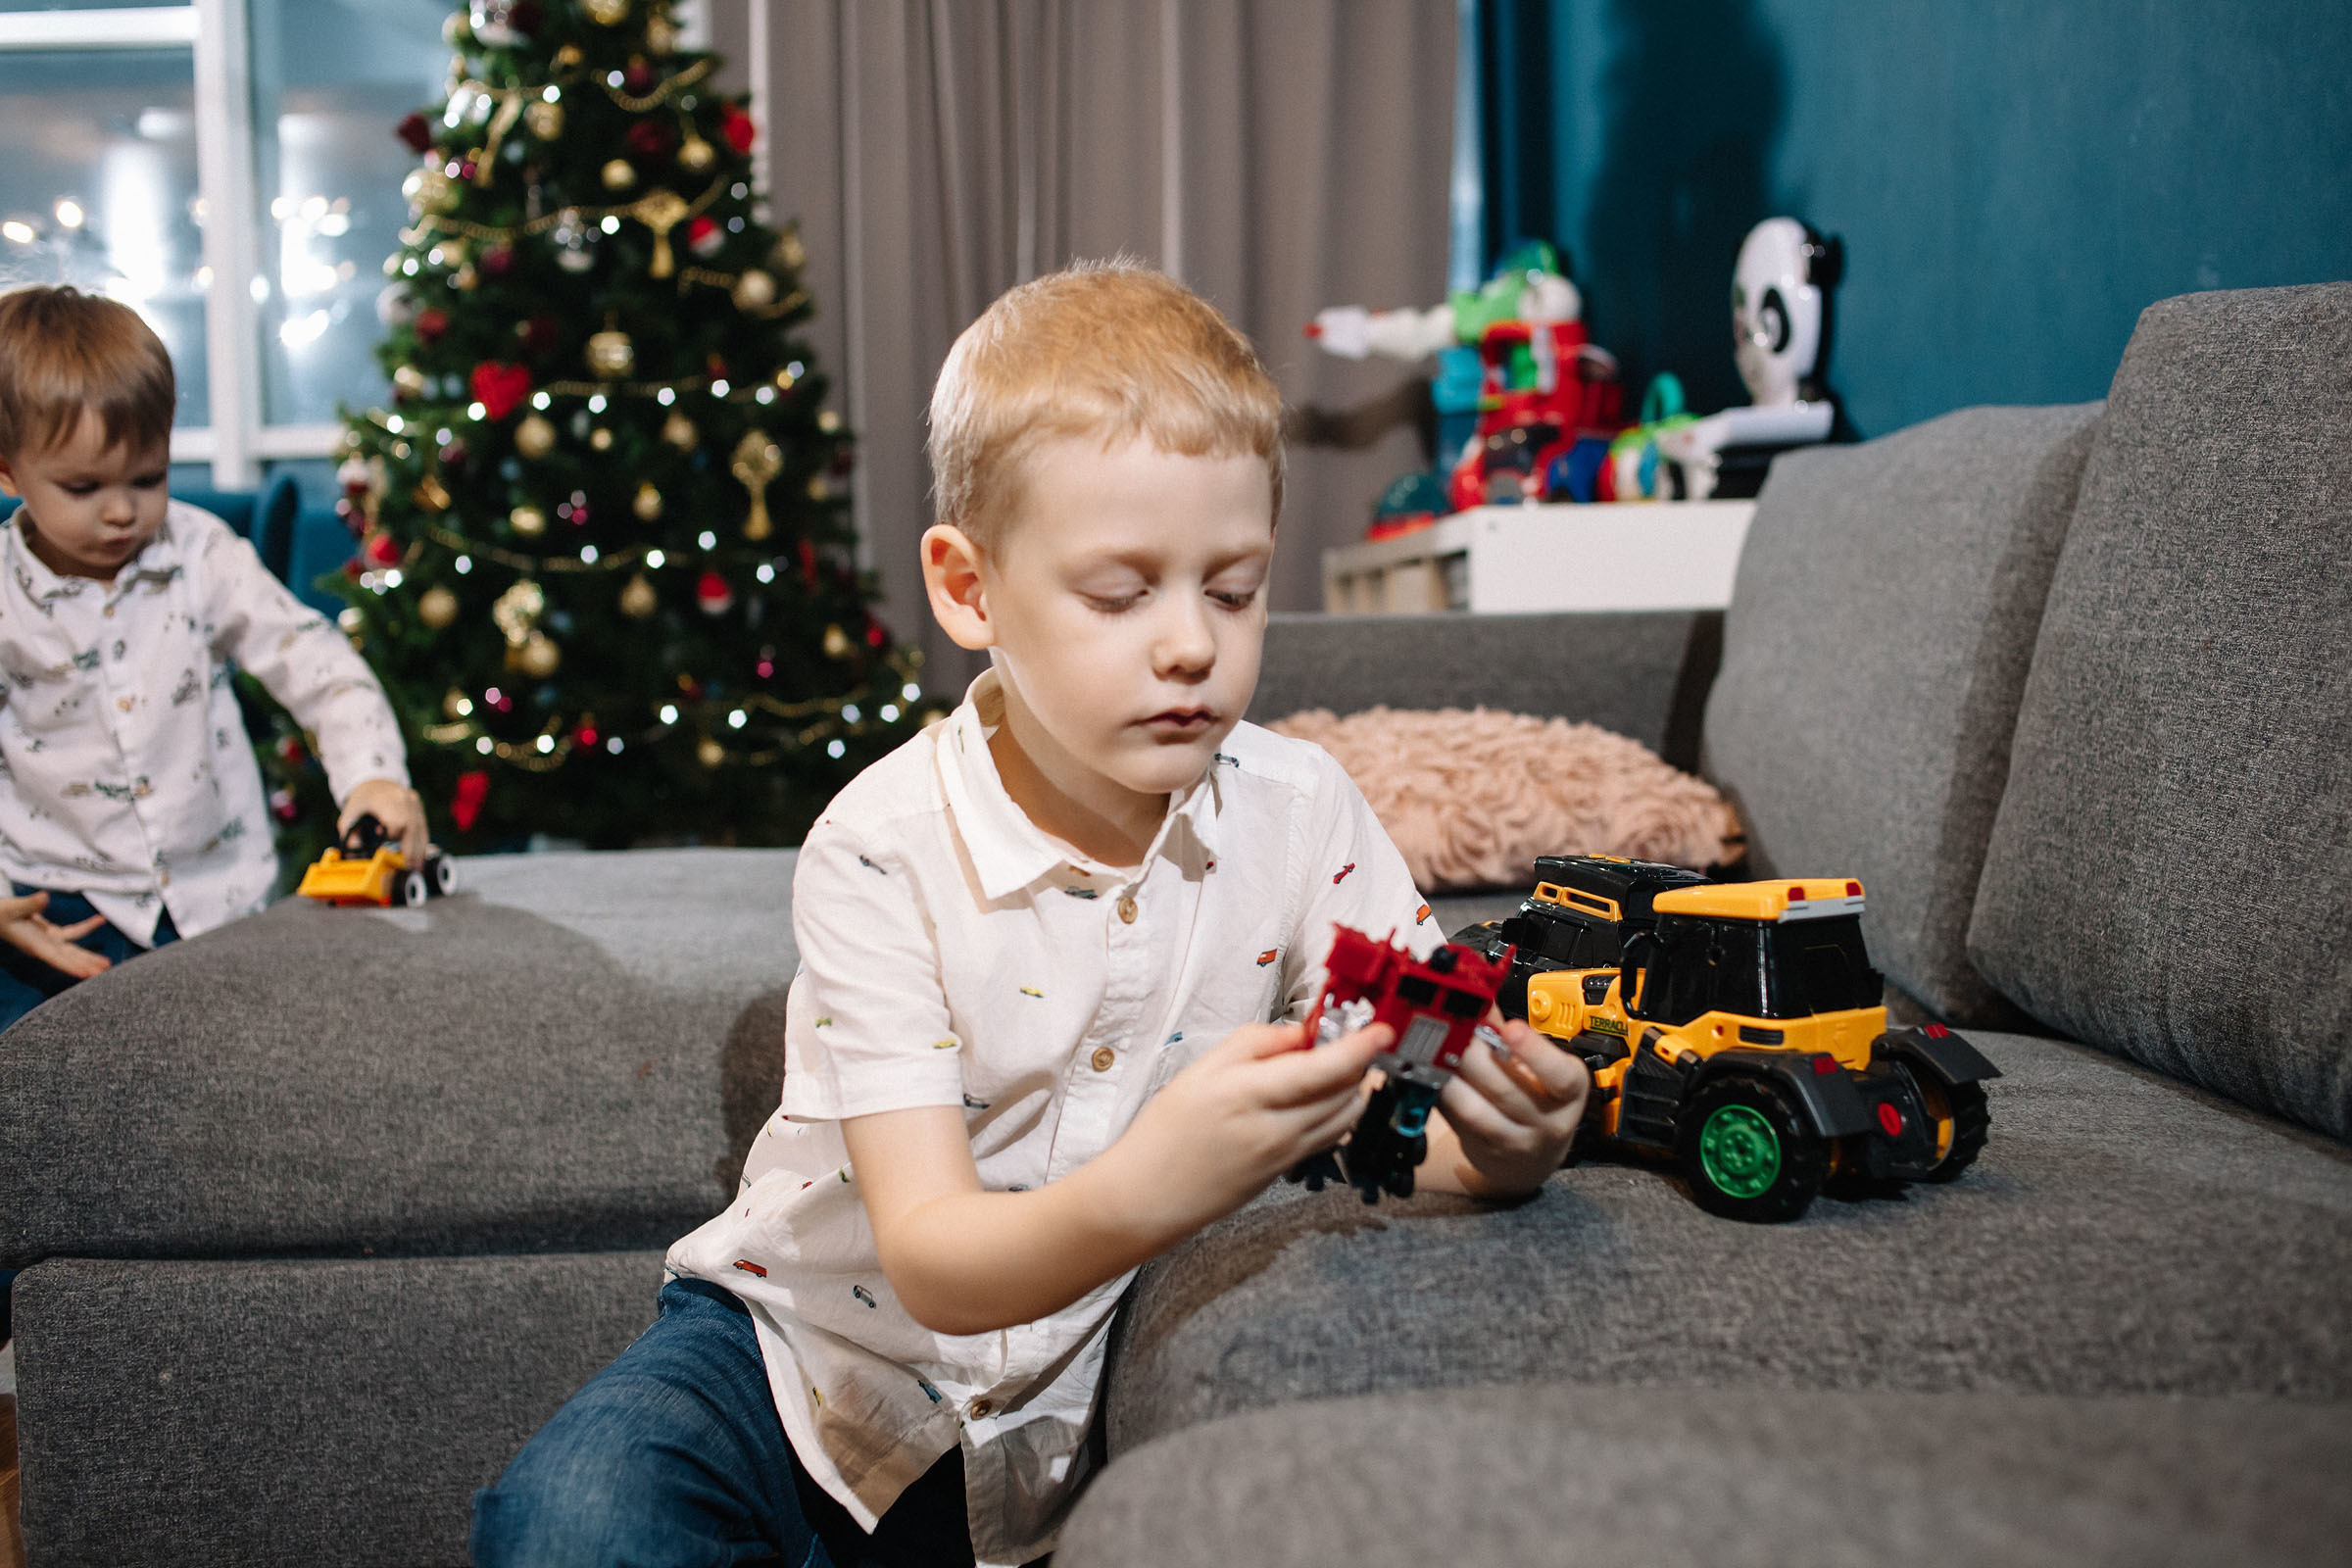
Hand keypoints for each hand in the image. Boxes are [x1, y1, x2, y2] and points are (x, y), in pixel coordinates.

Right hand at [0, 891, 111, 979]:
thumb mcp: (11, 908)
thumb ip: (29, 904)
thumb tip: (45, 897)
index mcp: (34, 945)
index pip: (55, 958)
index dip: (71, 967)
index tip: (86, 974)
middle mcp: (43, 946)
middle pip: (69, 958)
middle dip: (86, 966)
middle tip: (105, 972)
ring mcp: (48, 940)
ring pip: (73, 950)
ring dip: (90, 956)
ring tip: (107, 963)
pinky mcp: (51, 933)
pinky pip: (73, 932)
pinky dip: (87, 927)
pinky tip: (100, 919)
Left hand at [341, 778, 428, 863]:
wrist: (375, 781)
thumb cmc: (362, 800)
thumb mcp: (350, 815)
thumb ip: (350, 835)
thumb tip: (354, 856)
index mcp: (388, 799)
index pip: (398, 822)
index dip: (394, 835)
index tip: (386, 842)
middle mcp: (406, 800)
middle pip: (414, 828)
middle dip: (413, 850)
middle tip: (411, 868)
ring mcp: (415, 803)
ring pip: (422, 829)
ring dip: (420, 850)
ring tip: (417, 868)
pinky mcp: (420, 808)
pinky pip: (424, 828)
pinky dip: (421, 842)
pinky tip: (420, 857)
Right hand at [1107, 1017, 1393, 1241]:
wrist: (1148, 1197)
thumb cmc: (1166, 1132)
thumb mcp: (1200, 1070)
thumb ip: (1255, 1042)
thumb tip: (1300, 1031)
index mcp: (1248, 1095)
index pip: (1322, 1070)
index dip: (1360, 1048)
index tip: (1382, 1029)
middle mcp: (1276, 1130)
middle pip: (1345, 1092)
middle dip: (1358, 1060)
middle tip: (1347, 1035)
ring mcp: (1287, 1156)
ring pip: (1346, 1116)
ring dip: (1352, 1086)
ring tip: (1330, 1065)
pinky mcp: (1288, 1172)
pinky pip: (1330, 1136)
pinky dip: (1338, 1110)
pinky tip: (1317, 1096)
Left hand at [1434, 1012, 1590, 1197]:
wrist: (1535, 1157)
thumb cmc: (1539, 1099)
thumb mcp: (1541, 1066)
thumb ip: (1510, 1033)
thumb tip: (1482, 995)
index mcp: (1569, 1090)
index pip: (1559, 1075)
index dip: (1533, 1051)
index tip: (1509, 1028)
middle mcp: (1548, 1121)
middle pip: (1504, 1088)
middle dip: (1472, 1054)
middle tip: (1452, 1031)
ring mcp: (1517, 1142)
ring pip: (1475, 1110)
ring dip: (1450, 1078)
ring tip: (1435, 1055)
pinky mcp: (1486, 1153)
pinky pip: (1456, 1123)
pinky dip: (1441, 1098)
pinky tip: (1433, 1080)